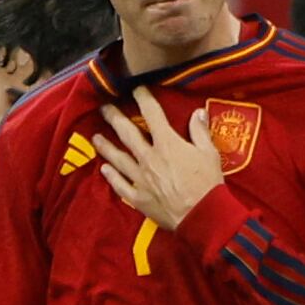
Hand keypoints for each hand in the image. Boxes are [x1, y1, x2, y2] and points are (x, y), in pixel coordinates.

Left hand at [92, 87, 224, 233]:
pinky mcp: (137, 197)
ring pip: (118, 158)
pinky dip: (110, 176)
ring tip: (95, 137)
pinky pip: (119, 184)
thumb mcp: (209, 153)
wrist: (200, 215)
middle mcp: (149, 158)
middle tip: (103, 108)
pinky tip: (104, 169)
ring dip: (105, 146)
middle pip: (127, 134)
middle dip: (114, 118)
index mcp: (167, 144)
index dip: (144, 99)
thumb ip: (199, 131)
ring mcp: (140, 178)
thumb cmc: (207, 182)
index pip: (153, 115)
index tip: (136, 89)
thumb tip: (197, 112)